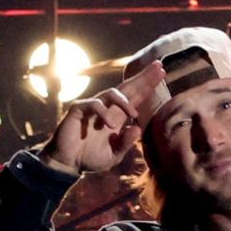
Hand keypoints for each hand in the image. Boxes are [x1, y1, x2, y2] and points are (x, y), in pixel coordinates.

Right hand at [40, 60, 164, 173]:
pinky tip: (110, 125)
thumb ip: (125, 143)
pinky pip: (93, 104)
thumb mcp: (114, 155)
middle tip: (158, 67)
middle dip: (143, 78)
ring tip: (134, 113)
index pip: (136, 97)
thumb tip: (137, 128)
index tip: (162, 72)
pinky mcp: (79, 109)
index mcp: (118, 117)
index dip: (147, 85)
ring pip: (111, 93)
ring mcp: (93, 107)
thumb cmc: (90, 158)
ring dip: (125, 101)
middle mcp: (107, 108)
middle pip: (127, 88)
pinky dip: (103, 113)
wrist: (68, 164)